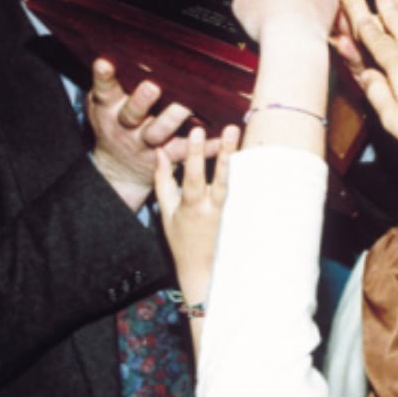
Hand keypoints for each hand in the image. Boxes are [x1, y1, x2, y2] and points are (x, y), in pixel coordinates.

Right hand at [88, 59, 195, 210]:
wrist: (119, 168)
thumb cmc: (115, 123)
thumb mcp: (103, 103)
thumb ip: (109, 82)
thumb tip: (117, 49)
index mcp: (109, 108)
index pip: (104, 89)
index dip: (103, 77)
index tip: (104, 63)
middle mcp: (126, 126)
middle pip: (132, 113)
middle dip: (141, 100)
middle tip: (152, 86)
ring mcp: (147, 142)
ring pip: (158, 132)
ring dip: (172, 119)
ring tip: (186, 106)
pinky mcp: (168, 155)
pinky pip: (186, 150)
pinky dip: (205, 146)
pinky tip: (221, 137)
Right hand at [154, 125, 238, 305]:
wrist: (199, 267)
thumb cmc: (179, 238)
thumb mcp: (165, 211)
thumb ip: (163, 181)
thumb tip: (161, 153)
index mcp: (191, 208)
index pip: (192, 177)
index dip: (194, 155)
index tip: (196, 132)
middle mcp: (210, 207)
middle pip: (219, 177)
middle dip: (224, 152)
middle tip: (231, 129)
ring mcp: (223, 208)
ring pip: (229, 179)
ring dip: (232, 156)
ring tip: (235, 133)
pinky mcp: (230, 209)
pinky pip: (232, 185)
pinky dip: (232, 166)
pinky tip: (236, 147)